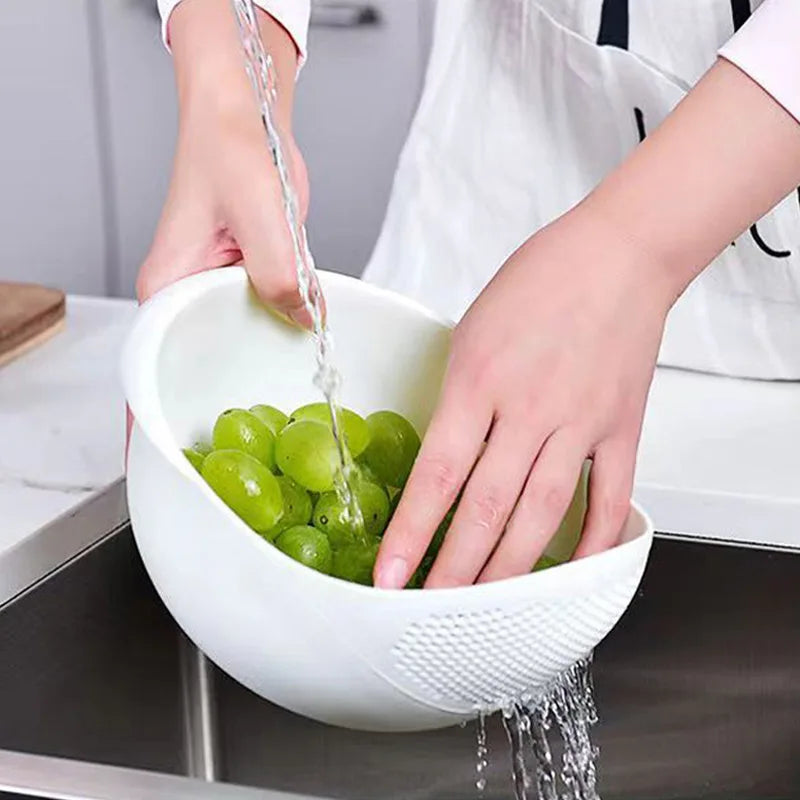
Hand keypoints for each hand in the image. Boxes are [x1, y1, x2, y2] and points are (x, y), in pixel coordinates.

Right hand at [128, 0, 308, 462]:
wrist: (248, 116)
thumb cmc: (232, 151)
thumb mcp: (263, 219)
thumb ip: (282, 279)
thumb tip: (306, 324)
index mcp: (169, 288)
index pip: (153, 368)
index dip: (156, 420)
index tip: (166, 464)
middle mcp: (186, 295)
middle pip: (196, 364)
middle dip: (213, 404)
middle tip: (245, 448)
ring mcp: (216, 289)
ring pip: (234, 343)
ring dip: (255, 368)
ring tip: (276, 418)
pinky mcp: (245, 278)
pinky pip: (261, 317)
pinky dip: (280, 334)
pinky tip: (302, 357)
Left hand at [374, 204, 670, 587]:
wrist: (618, 253)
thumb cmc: (539, 280)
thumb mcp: (471, 331)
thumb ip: (459, 400)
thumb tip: (446, 459)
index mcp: (480, 380)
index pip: (438, 475)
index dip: (411, 533)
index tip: (390, 574)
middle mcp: (529, 408)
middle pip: (487, 508)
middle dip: (455, 568)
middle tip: (431, 608)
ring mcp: (581, 422)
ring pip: (542, 513)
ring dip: (510, 568)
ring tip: (483, 605)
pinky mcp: (622, 427)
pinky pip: (610, 496)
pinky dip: (594, 540)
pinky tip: (572, 571)